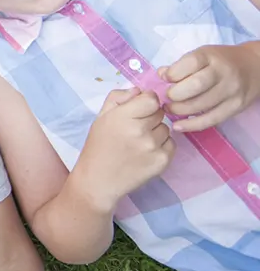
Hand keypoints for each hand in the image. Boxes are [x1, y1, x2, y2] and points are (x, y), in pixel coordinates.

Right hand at [73, 89, 174, 210]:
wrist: (99, 180)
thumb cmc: (98, 146)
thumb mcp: (101, 117)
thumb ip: (118, 97)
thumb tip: (139, 90)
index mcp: (123, 117)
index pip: (151, 99)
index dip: (147, 101)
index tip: (140, 108)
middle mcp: (140, 131)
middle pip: (160, 112)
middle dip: (150, 116)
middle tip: (136, 127)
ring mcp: (154, 147)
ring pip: (166, 128)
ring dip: (156, 131)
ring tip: (140, 141)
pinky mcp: (163, 161)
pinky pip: (171, 144)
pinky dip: (162, 145)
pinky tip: (147, 151)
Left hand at [162, 43, 259, 131]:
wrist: (254, 67)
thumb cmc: (220, 61)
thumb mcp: (202, 55)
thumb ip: (181, 65)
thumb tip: (161, 74)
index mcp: (210, 56)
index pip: (190, 63)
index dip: (173, 73)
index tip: (164, 78)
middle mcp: (223, 73)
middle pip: (195, 86)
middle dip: (175, 94)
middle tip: (167, 97)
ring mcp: (231, 91)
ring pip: (202, 105)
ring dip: (180, 110)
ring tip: (169, 109)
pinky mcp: (236, 107)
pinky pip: (212, 120)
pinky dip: (192, 125)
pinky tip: (178, 126)